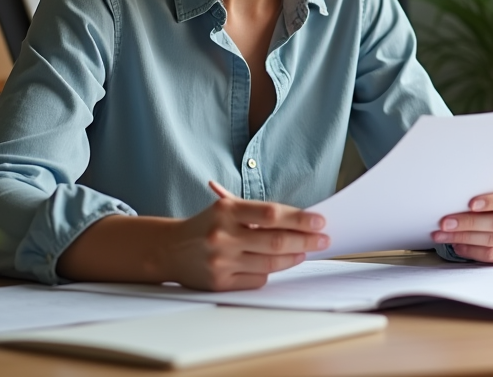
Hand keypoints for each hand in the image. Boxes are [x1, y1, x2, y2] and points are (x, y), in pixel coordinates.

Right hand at [163, 181, 328, 290]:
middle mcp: (222, 236)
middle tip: (323, 239)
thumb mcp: (227, 208)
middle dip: (306, 240)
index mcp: (226, 210)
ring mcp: (220, 262)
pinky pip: (257, 280)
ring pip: (270, 263)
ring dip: (293, 257)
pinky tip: (278, 264)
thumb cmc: (208, 225)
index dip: (299, 219)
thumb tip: (301, 221)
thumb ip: (260, 213)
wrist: (169, 249)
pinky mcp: (219, 283)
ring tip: (305, 251)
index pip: (272, 214)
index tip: (320, 221)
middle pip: (275, 241)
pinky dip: (271, 272)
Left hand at [431, 186, 492, 263]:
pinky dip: (471, 251)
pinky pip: (491, 255)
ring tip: (443, 235)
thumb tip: (454, 198)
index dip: (491, 202)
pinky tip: (457, 245)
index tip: (470, 204)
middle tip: (445, 223)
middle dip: (468, 223)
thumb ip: (484, 193)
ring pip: (492, 241)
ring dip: (463, 238)